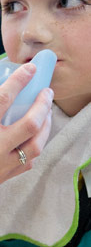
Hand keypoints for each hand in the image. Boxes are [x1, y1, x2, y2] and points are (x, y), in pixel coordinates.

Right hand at [0, 62, 53, 183]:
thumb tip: (4, 82)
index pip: (3, 99)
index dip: (19, 81)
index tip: (30, 69)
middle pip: (29, 124)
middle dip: (42, 105)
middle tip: (47, 92)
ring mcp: (1, 165)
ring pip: (35, 146)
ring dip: (45, 126)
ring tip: (47, 112)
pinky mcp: (4, 177)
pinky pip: (28, 162)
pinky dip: (34, 145)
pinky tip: (35, 135)